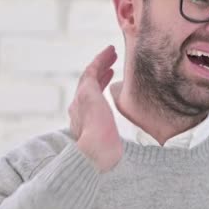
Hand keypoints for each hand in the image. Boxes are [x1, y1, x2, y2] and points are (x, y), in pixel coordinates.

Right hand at [68, 45, 122, 172]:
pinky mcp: (86, 93)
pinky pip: (92, 71)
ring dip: (100, 64)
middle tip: (110, 64)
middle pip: (88, 86)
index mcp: (84, 122)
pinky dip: (100, 60)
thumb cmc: (109, 156)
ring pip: (90, 76)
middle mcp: (78, 110)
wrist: (98, 154)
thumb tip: (130, 145)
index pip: (92, 101)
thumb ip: (115, 139)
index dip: (100, 87)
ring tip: (112, 54)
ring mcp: (80, 100)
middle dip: (99, 74)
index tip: (110, 80)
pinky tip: (109, 52)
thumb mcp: (113, 145)